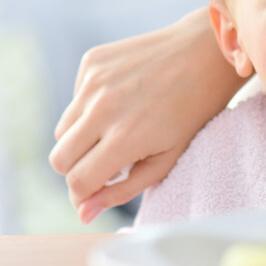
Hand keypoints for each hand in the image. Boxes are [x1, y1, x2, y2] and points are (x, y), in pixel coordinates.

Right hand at [48, 7, 242, 222]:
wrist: (205, 53)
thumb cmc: (192, 112)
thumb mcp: (167, 160)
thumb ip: (122, 191)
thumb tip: (84, 213)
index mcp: (124, 138)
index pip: (77, 181)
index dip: (83, 195)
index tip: (97, 193)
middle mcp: (102, 108)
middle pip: (59, 159)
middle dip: (77, 169)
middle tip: (106, 164)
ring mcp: (94, 81)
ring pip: (62, 130)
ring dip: (81, 139)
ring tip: (116, 130)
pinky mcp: (92, 61)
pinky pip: (75, 99)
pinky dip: (89, 108)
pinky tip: (121, 100)